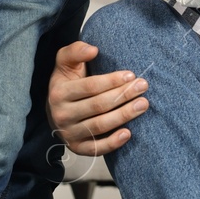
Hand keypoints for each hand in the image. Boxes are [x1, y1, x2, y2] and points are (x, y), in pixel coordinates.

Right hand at [46, 41, 147, 155]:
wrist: (56, 110)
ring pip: (100, 126)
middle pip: (98, 106)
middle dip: (123, 95)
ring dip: (124, 115)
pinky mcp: (77, 148)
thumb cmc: (67, 82)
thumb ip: (75, 51)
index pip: (90, 87)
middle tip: (143, 86)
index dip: (112, 80)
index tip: (131, 74)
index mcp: (59, 93)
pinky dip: (112, 143)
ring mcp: (69, 133)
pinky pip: (96, 149)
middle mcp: (62, 115)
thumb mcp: (65, 63)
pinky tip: (128, 133)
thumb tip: (93, 49)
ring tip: (143, 104)